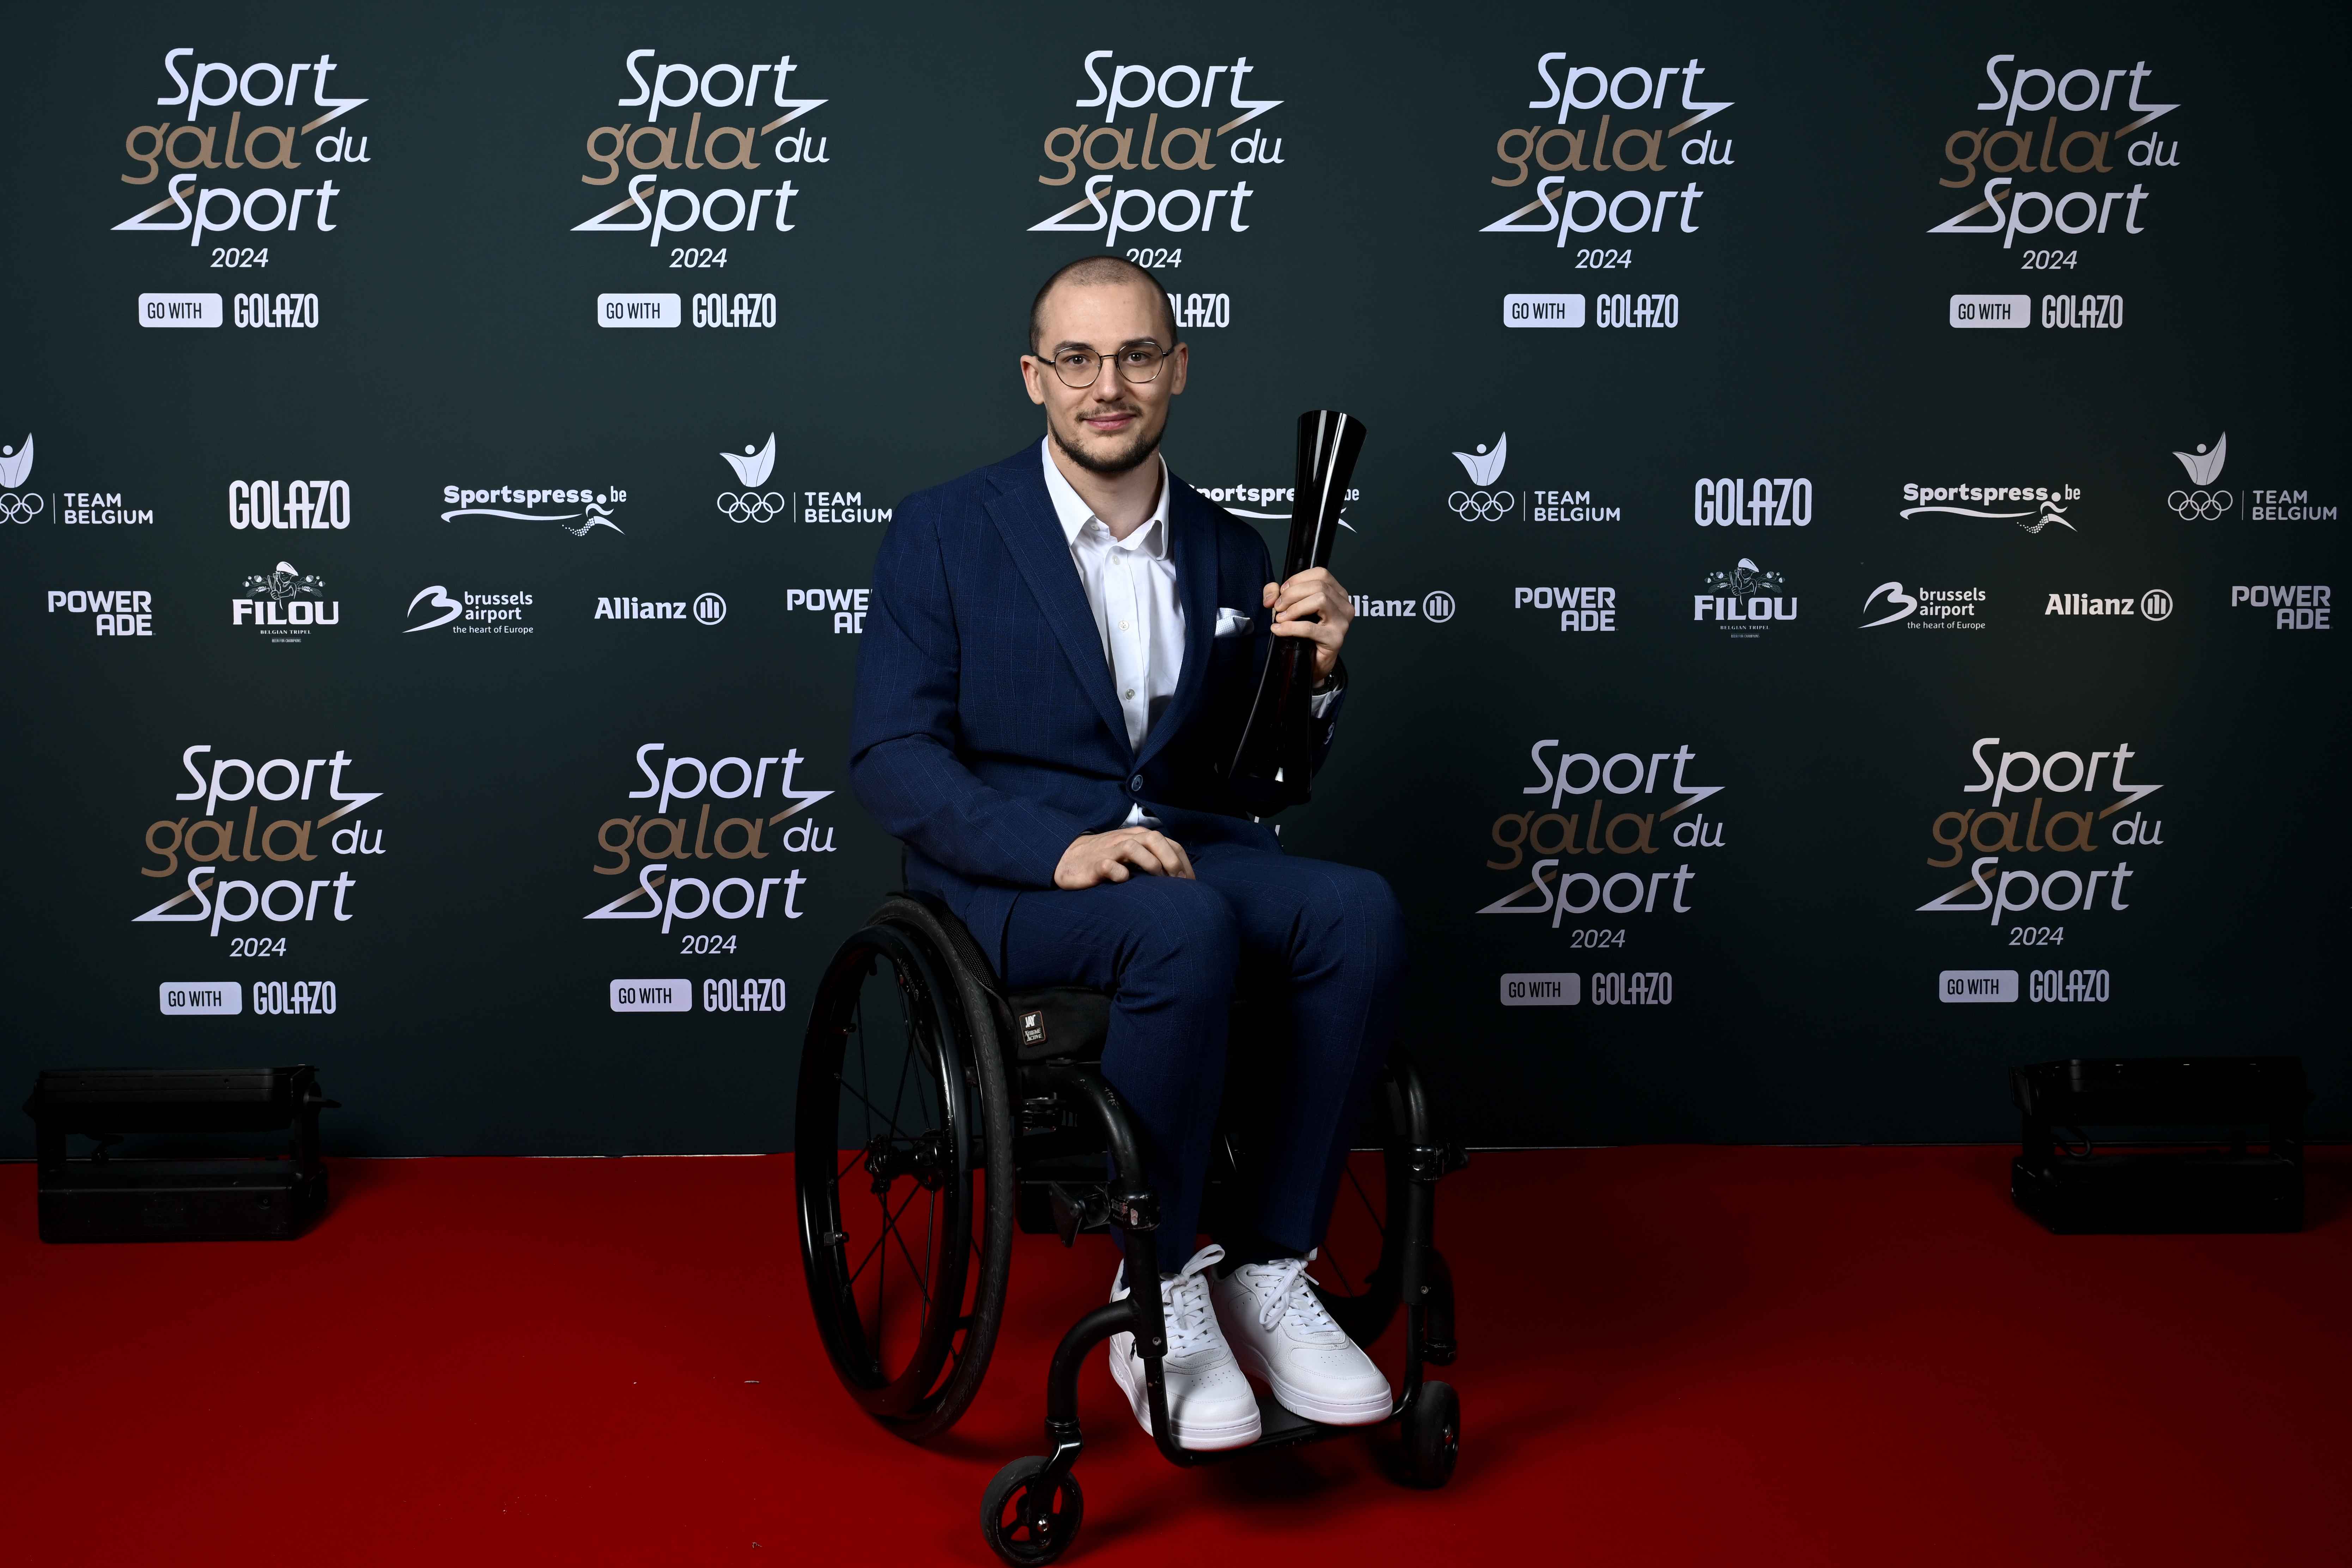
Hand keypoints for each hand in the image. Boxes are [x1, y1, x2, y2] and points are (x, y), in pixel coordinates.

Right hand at [1054, 827, 1195, 888]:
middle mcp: (1126, 839)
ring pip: (1133, 847)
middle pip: (1154, 839)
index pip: (1169, 843)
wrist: (1069, 859)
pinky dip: (1119, 873)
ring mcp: (1109, 851)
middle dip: (1171, 860)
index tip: (1190, 882)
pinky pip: (1109, 866)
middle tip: (1179, 882)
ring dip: (1150, 863)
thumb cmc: (1107, 859)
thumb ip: (1153, 857)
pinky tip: (1125, 881)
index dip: (1183, 862)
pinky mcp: (1094, 865)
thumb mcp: (1133, 855)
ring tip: (1159, 880)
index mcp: (1139, 837)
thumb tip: (1180, 876)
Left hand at [1262, 567, 1351, 682]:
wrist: (1313, 662)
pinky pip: (1309, 627)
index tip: (1282, 592)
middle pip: (1319, 586)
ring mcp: (1342, 622)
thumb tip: (1271, 596)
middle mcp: (1344, 605)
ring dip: (1294, 608)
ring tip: (1280, 618)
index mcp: (1337, 593)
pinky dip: (1290, 627)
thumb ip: (1277, 594)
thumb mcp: (1289, 608)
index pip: (1321, 574)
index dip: (1298, 579)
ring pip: (1320, 600)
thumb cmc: (1304, 633)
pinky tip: (1279, 630)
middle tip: (1278, 607)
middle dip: (1292, 594)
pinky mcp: (1335, 639)